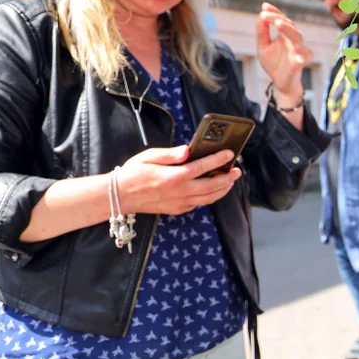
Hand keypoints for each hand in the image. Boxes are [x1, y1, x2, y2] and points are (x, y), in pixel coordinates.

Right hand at [116, 146, 241, 215]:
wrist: (121, 196)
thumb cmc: (135, 172)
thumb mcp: (150, 156)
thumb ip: (171, 154)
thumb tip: (188, 149)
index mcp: (174, 176)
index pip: (203, 167)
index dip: (218, 160)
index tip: (230, 153)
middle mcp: (180, 191)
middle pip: (212, 185)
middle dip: (228, 178)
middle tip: (237, 170)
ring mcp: (181, 203)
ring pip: (209, 198)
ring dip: (223, 189)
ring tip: (230, 180)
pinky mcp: (179, 209)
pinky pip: (200, 203)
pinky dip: (211, 196)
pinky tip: (214, 189)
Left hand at [256, 2, 311, 100]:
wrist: (280, 83)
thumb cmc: (274, 64)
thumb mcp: (263, 46)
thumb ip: (262, 32)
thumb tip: (260, 16)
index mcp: (284, 35)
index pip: (281, 19)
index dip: (274, 12)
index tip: (264, 6)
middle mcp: (292, 40)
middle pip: (290, 26)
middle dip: (279, 19)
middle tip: (268, 16)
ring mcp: (298, 50)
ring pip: (297, 37)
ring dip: (288, 30)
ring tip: (278, 24)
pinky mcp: (301, 62)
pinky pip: (306, 55)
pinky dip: (302, 52)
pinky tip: (296, 50)